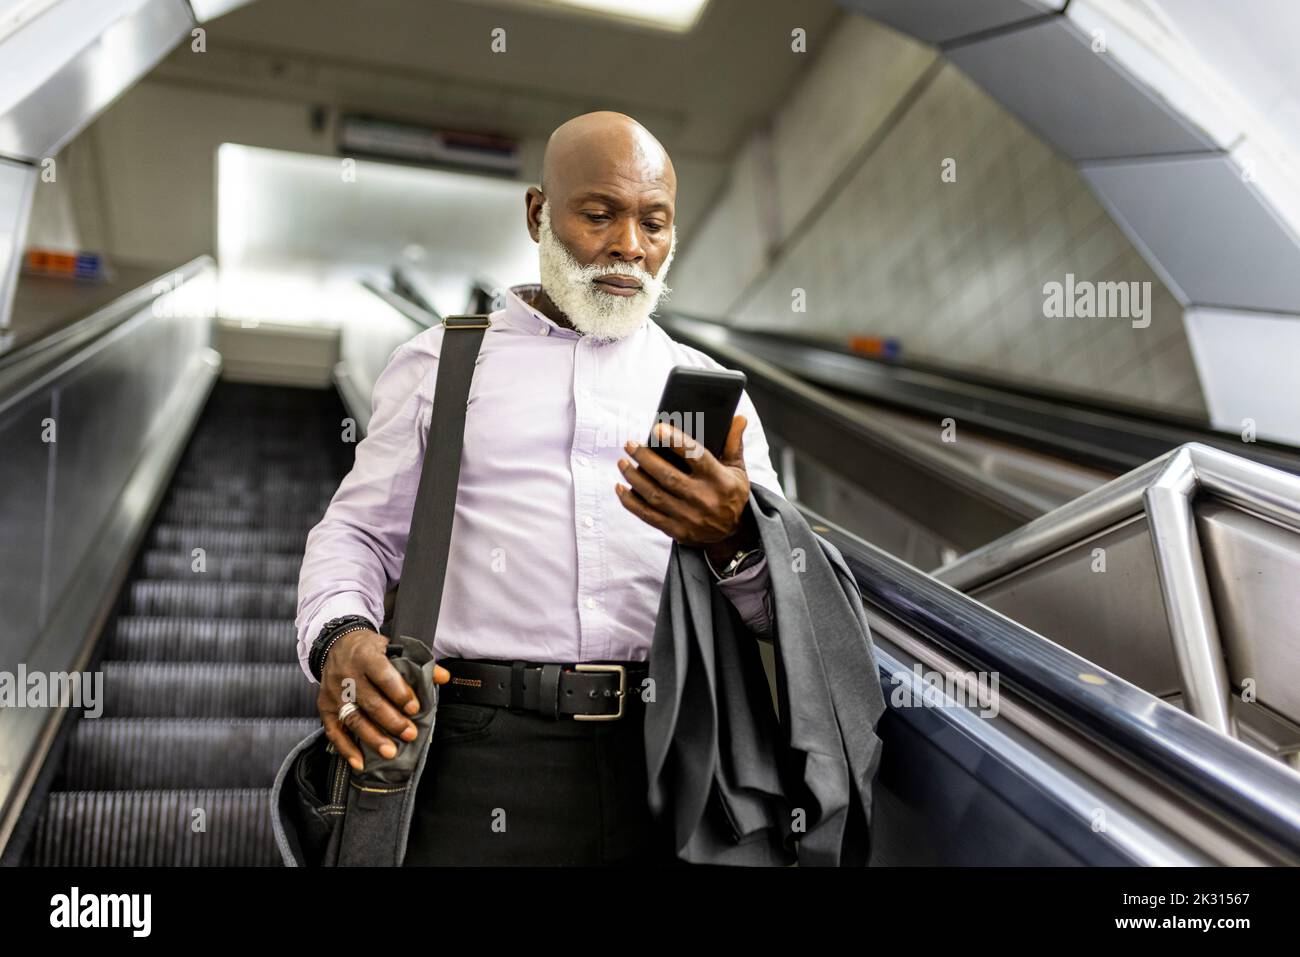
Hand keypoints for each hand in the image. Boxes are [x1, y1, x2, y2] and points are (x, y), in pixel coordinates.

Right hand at [317, 629, 450, 770]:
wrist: (336, 644)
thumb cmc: (370, 649)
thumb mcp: (393, 647)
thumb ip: (418, 663)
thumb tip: (443, 677)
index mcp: (366, 656)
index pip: (383, 676)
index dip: (399, 693)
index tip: (414, 708)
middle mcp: (348, 675)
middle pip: (370, 702)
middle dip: (391, 721)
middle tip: (410, 734)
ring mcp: (334, 693)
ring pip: (353, 719)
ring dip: (373, 738)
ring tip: (390, 752)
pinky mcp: (324, 706)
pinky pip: (334, 731)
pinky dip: (346, 749)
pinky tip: (360, 762)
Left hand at [615, 415, 755, 563]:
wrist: (734, 533)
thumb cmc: (732, 494)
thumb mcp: (738, 469)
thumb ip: (733, 443)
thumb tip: (738, 418)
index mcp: (719, 480)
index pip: (695, 456)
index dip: (675, 441)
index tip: (656, 429)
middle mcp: (703, 499)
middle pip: (667, 475)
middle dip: (644, 458)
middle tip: (629, 444)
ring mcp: (689, 517)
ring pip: (654, 495)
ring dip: (634, 477)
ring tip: (622, 462)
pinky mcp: (677, 530)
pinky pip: (648, 515)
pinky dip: (631, 502)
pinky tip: (621, 488)